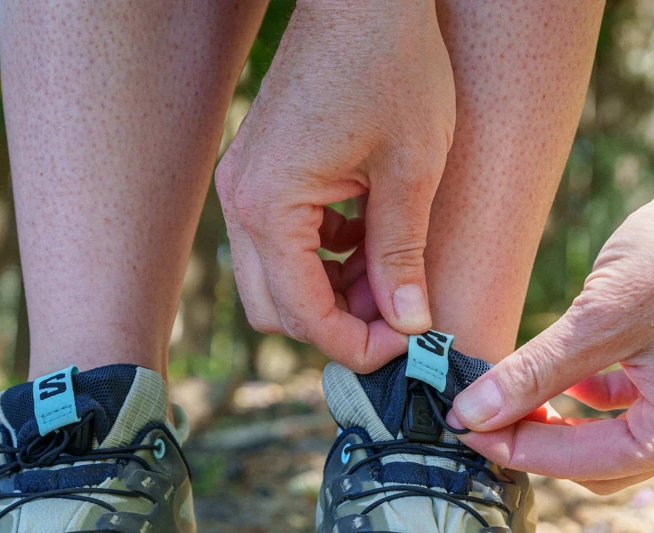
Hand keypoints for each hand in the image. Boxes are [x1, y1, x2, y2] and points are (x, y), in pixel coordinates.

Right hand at [215, 0, 454, 371]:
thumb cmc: (392, 64)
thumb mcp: (411, 168)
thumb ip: (402, 254)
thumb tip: (410, 324)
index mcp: (269, 206)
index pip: (302, 315)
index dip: (355, 345)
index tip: (405, 347)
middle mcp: (241, 202)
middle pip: (275, 309)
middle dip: (336, 326)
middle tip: (397, 319)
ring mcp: (244, 187)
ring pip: (275, 281)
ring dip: (329, 293)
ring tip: (391, 276)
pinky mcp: (259, 174)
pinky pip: (279, 244)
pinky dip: (321, 258)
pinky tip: (370, 237)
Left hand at [449, 169, 653, 493]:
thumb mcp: (597, 317)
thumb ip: (532, 374)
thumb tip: (470, 413)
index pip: (584, 465)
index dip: (515, 448)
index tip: (462, 428)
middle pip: (599, 468)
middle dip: (538, 445)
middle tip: (481, 417)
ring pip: (614, 443)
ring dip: (562, 427)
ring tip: (509, 398)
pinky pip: (634, 410)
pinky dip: (592, 401)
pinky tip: (562, 376)